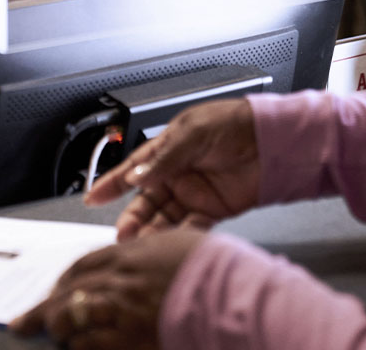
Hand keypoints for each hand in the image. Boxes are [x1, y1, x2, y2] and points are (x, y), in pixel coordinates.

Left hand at [9, 227, 205, 348]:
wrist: (233, 297)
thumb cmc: (215, 270)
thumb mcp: (182, 244)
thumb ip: (154, 249)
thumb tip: (142, 253)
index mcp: (133, 253)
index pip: (85, 263)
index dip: (65, 279)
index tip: (54, 289)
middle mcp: (121, 278)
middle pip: (69, 290)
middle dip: (44, 307)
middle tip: (24, 321)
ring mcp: (123, 309)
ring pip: (71, 315)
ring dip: (57, 327)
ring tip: (49, 336)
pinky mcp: (128, 338)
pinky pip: (88, 343)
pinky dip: (77, 346)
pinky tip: (74, 348)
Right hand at [85, 97, 259, 240]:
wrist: (272, 139)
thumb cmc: (234, 123)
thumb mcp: (193, 133)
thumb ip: (164, 159)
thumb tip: (137, 176)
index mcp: (167, 150)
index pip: (133, 169)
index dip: (112, 184)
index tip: (93, 197)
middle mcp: (177, 173)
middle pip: (146, 200)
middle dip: (132, 217)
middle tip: (122, 232)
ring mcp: (194, 193)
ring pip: (165, 217)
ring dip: (152, 230)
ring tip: (142, 243)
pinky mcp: (212, 209)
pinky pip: (191, 226)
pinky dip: (180, 235)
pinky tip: (171, 242)